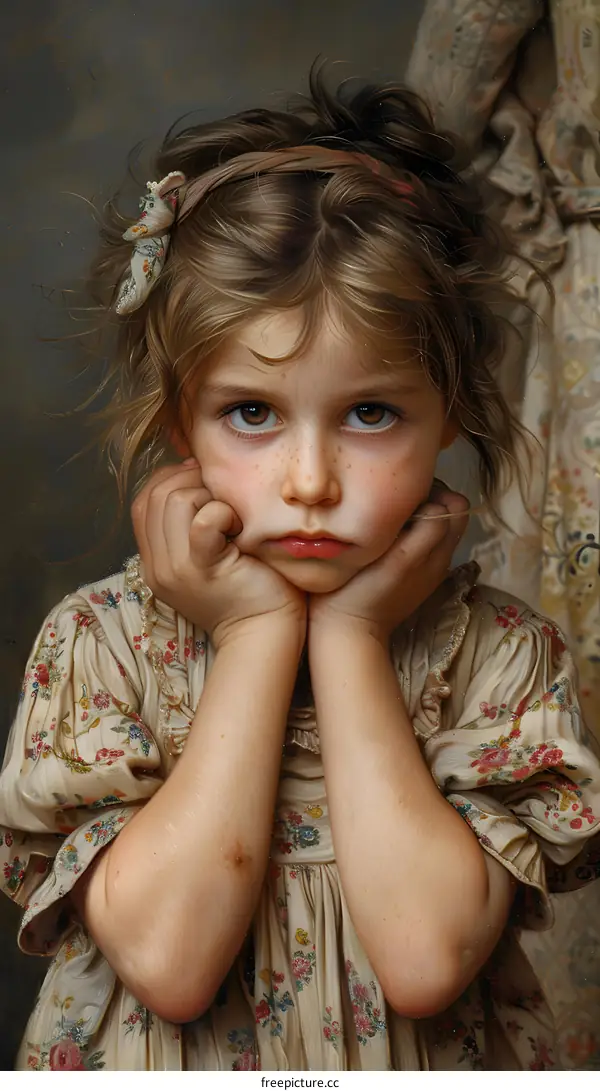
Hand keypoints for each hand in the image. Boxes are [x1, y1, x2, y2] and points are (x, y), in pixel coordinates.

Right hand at [131, 459, 306, 650]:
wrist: (265, 632)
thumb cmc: (248, 588)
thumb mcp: (206, 555)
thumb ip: (190, 523)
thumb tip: (191, 469)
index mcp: (154, 563)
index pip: (143, 501)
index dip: (171, 480)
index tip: (204, 485)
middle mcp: (157, 567)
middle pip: (157, 494)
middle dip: (192, 482)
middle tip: (223, 500)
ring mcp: (176, 569)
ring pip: (175, 499)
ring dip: (209, 496)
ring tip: (232, 520)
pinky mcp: (203, 568)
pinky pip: (202, 521)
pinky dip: (223, 512)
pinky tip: (239, 528)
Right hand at [308, 480, 468, 643]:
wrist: (348, 629)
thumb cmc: (362, 589)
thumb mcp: (400, 558)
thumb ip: (427, 531)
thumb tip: (438, 505)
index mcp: (438, 549)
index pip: (455, 503)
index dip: (433, 490)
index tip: (403, 492)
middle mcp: (439, 556)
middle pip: (450, 512)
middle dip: (430, 498)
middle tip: (397, 501)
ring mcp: (428, 567)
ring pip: (437, 526)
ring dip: (420, 514)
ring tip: (390, 517)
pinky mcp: (414, 576)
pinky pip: (424, 542)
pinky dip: (413, 532)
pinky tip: (387, 537)